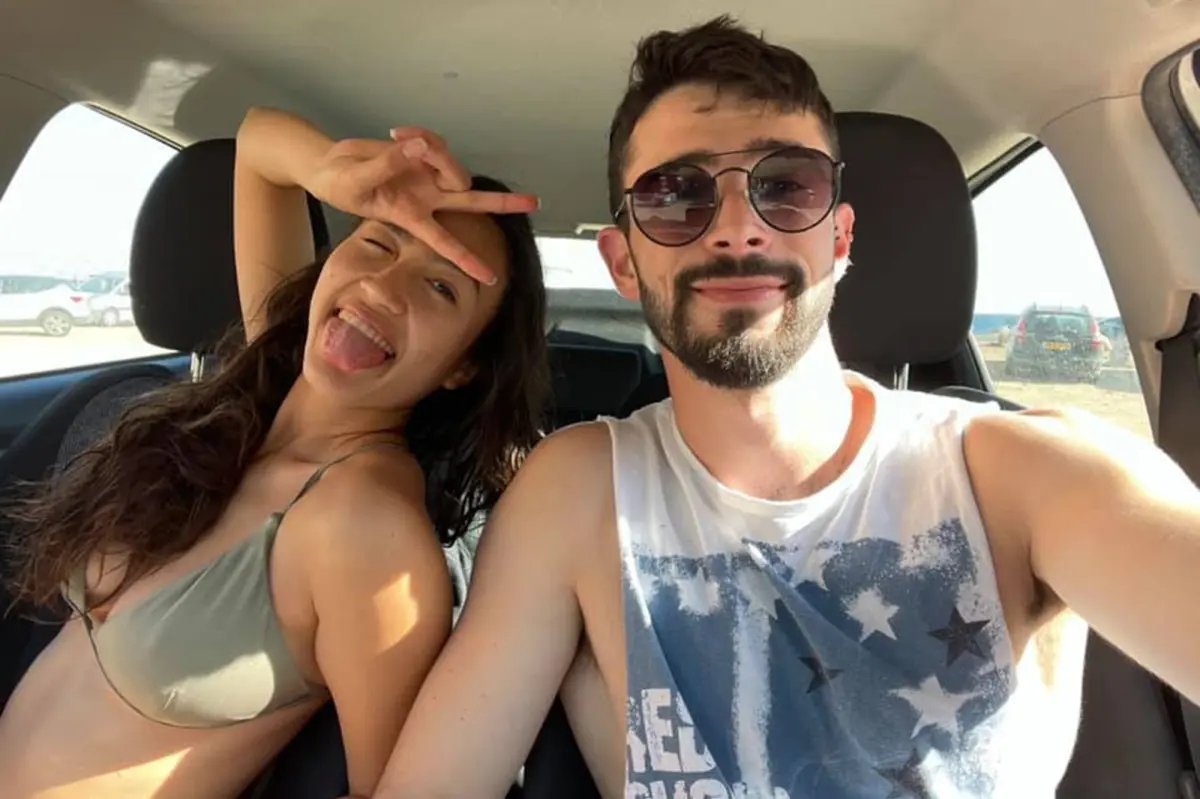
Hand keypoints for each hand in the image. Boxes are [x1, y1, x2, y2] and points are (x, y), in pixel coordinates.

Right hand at [308, 130, 537, 283]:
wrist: (330, 165)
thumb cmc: (340, 184)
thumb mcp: (356, 181)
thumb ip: (388, 165)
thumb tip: (417, 146)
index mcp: (412, 216)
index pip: (445, 243)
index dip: (467, 260)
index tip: (490, 278)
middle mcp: (428, 199)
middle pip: (473, 201)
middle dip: (502, 203)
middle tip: (534, 203)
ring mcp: (428, 176)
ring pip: (451, 162)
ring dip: (433, 148)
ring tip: (397, 136)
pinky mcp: (422, 154)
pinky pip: (434, 141)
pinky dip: (419, 133)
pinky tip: (395, 132)